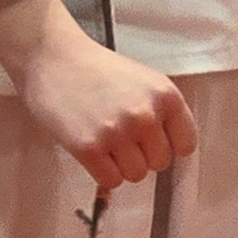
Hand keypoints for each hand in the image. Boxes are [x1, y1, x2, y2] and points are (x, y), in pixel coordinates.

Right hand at [0, 0, 198, 189]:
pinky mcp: (89, 148)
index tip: (150, 139)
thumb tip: (169, 150)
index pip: (186, 145)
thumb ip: (160, 111)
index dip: (166, 145)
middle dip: (141, 155)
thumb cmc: (95, 69)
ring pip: (136, 175)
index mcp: (165, 95)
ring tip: (103, 141)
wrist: (52, 56)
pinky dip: (102, 172)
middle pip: (160, 163)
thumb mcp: (142, 80)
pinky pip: (111, 181)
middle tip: (119, 136)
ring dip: (121, 165)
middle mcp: (146, 115)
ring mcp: (118, 132)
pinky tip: (91, 150)